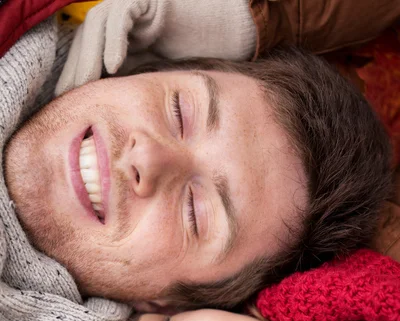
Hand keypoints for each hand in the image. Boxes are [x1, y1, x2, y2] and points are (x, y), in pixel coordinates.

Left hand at [56, 0, 255, 95]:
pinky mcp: (148, 2)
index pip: (91, 58)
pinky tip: (113, 64)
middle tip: (67, 97)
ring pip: (98, 27)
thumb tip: (119, 120)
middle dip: (76, 69)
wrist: (229, 30)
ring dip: (90, 56)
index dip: (78, 78)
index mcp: (125, 42)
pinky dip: (116, 39)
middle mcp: (124, 25)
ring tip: (85, 83)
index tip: (70, 105)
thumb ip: (139, 90)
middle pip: (88, 42)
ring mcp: (134, 10)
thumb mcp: (162, 80)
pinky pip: (124, 16)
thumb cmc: (200, 57)